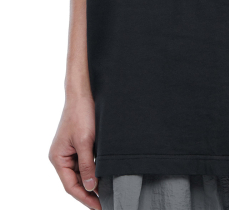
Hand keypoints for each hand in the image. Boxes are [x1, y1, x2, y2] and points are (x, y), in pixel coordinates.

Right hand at [49, 93, 100, 208]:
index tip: (98, 207)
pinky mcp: (79, 144)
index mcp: (58, 158)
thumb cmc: (81, 114)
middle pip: (75, 181)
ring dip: (93, 181)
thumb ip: (87, 165)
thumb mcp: (86, 142)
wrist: (83, 93)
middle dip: (90, 192)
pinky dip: (94, 169)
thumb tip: (90, 187)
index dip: (85, 198)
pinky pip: (86, 162)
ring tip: (107, 192)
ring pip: (81, 172)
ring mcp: (70, 151)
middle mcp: (62, 157)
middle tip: (105, 203)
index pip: (71, 186)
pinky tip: (104, 175)